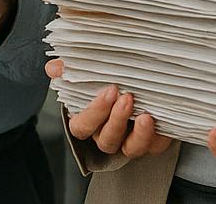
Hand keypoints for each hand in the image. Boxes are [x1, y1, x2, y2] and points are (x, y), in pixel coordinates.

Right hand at [48, 60, 172, 158]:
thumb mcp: (85, 72)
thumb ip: (68, 70)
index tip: (108, 92)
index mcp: (88, 122)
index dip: (94, 113)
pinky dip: (159, 136)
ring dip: (138, 135)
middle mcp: (107, 135)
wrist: (134, 85)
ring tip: (144, 116)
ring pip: (130, 149)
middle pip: (106, 140)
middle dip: (116, 121)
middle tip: (127, 98)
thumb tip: (54, 67)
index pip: (83, 126)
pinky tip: (161, 120)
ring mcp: (129, 141)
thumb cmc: (105, 81)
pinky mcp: (152, 142)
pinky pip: (156, 146)